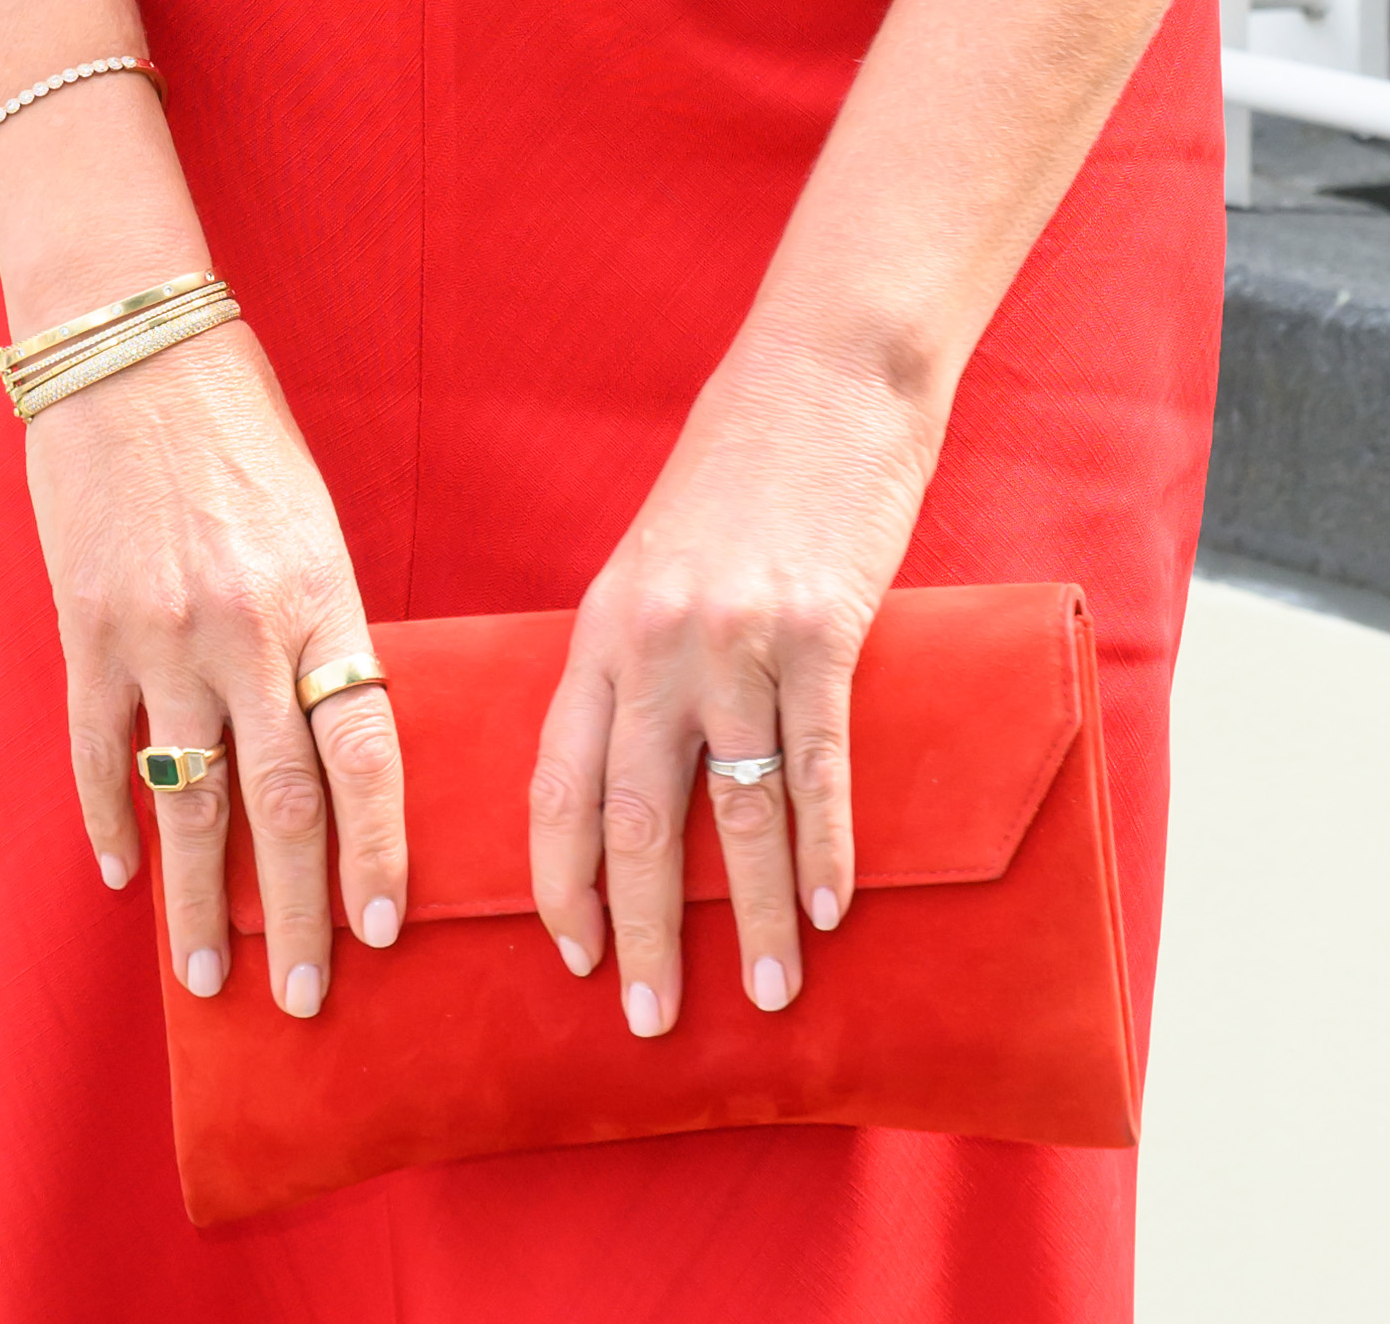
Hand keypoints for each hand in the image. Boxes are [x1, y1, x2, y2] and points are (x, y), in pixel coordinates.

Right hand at [28, 320, 404, 1019]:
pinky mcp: (86, 628)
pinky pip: (101, 752)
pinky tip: (126, 874)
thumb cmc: (239, 426)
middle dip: (298, 915)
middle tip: (307, 999)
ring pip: (188, 800)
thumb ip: (318, 628)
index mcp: (319, 596)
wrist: (132, 344)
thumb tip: (331, 741)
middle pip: (280, 802)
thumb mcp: (309, 521)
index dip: (377, 849)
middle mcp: (244, 627)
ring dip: (201, 900)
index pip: (364, 751)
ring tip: (205, 976)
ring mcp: (158, 634)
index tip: (386, 929)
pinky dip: (112, 822)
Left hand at [530, 331, 940, 1042]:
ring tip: (769, 993)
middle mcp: (656, 641)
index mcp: (602, 624)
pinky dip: (825, 848)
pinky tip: (833, 906)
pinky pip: (816, 765)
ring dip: (754, 918)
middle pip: (633, 820)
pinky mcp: (818, 630)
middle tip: (650, 1020)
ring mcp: (737, 638)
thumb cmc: (744, 462)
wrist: (826, 369)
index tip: (573, 956)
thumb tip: (640, 765)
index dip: (560, 880)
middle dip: (642, 933)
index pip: (556, 780)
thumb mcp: (657, 556)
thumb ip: (641, 653)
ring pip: (733, 814)